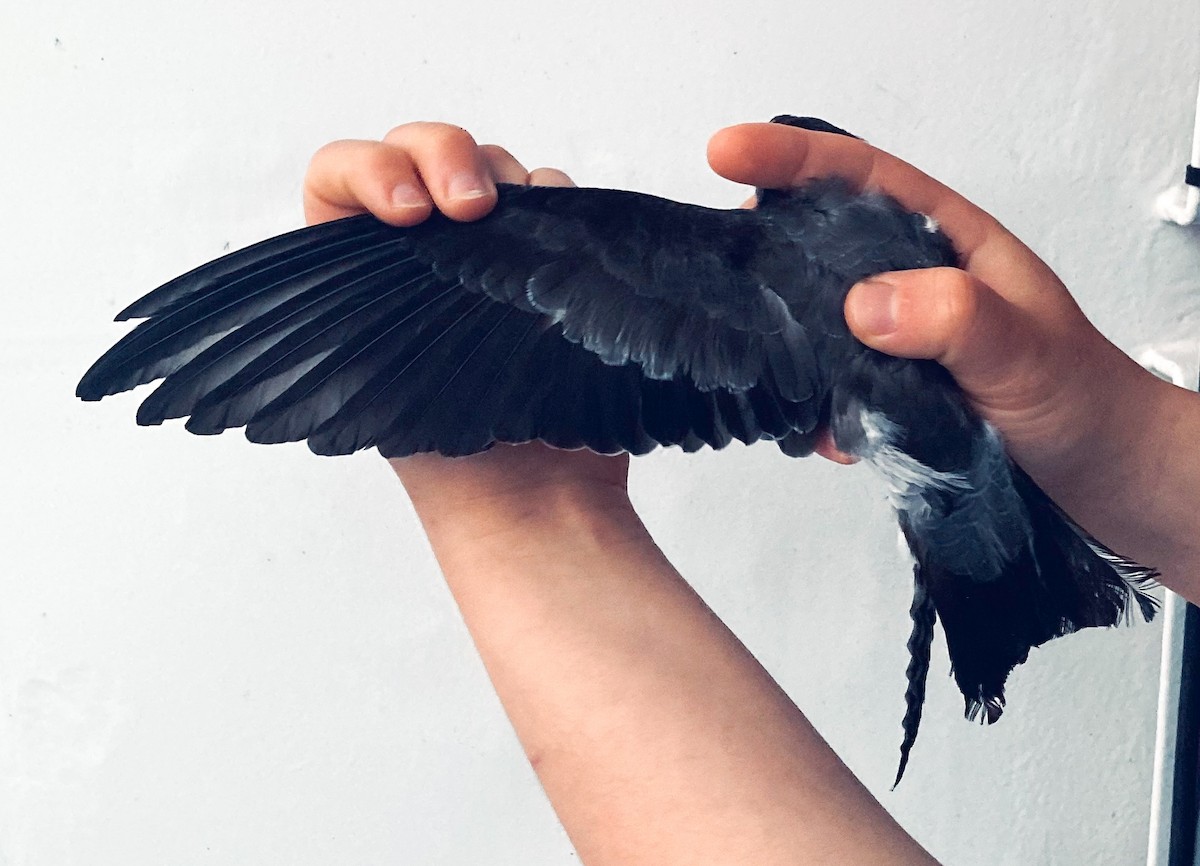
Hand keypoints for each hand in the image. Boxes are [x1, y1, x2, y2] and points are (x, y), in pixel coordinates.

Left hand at [302, 123, 630, 524]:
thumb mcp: (366, 370)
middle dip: (446, 157)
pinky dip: (563, 211)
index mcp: (358, 277)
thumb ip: (365, 289)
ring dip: (514, 189)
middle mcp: (424, 258)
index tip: (407, 212)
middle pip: (424, 155)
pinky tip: (564, 261)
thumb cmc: (443, 456)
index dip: (367, 171)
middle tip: (471, 206)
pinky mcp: (551, 270)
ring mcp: (492, 259)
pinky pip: (558, 204)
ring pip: (499, 172)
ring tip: (527, 254)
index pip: (339, 181)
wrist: (531, 501)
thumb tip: (406, 205)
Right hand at [708, 122, 1199, 581]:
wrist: (1099, 481)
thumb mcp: (1026, 352)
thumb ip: (957, 319)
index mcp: (948, 244)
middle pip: (819, 243)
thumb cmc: (1084, 402)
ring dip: (785, 344)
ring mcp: (895, 340)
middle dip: (765, 249)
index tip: (727, 155)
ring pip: (814, 320)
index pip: (860, 181)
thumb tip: (866, 304)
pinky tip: (825, 433)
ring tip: (764, 365)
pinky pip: (827, 387)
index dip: (792, 160)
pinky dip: (814, 410)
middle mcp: (914, 283)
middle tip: (719, 265)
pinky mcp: (885, 393)